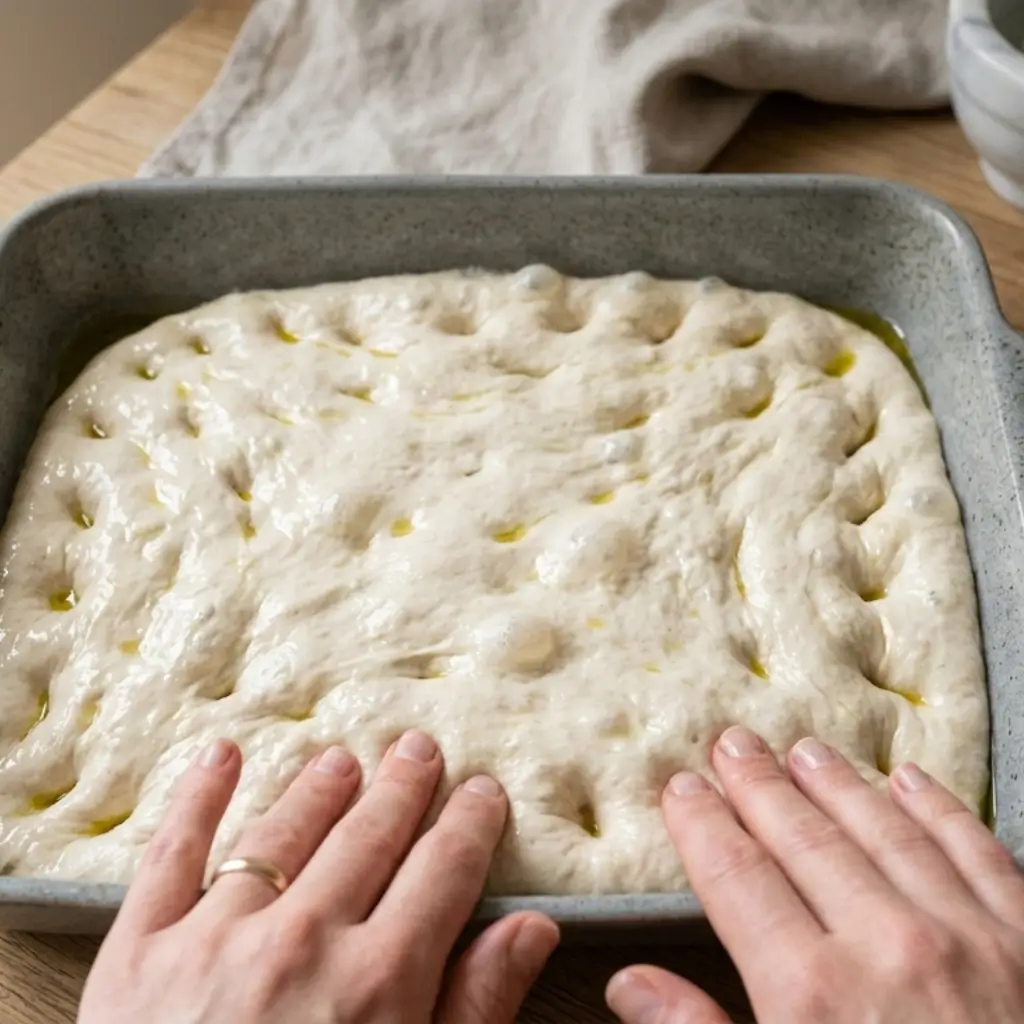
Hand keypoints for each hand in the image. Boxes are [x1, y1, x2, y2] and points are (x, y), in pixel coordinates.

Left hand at [79, 731, 558, 1023]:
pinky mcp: (138, 953)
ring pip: (282, 831)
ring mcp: (215, 939)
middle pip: (368, 836)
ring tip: (341, 760)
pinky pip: (171, 855)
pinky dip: (198, 798)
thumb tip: (530, 928)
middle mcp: (302, 941)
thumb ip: (474, 1009)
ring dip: (319, 787)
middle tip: (418, 748)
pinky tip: (221, 753)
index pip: (442, 871)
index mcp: (378, 982)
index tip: (482, 790)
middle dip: (401, 786)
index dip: (468, 823)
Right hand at [607, 727, 1023, 1022]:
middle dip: (760, 785)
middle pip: (804, 838)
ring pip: (885, 829)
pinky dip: (941, 811)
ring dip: (838, 784)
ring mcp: (970, 941)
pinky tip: (911, 781)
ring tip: (803, 749)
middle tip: (733, 743)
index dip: (702, 824)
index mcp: (812, 993)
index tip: (681, 787)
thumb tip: (631, 984)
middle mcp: (887, 946)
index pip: (737, 876)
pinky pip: (980, 853)